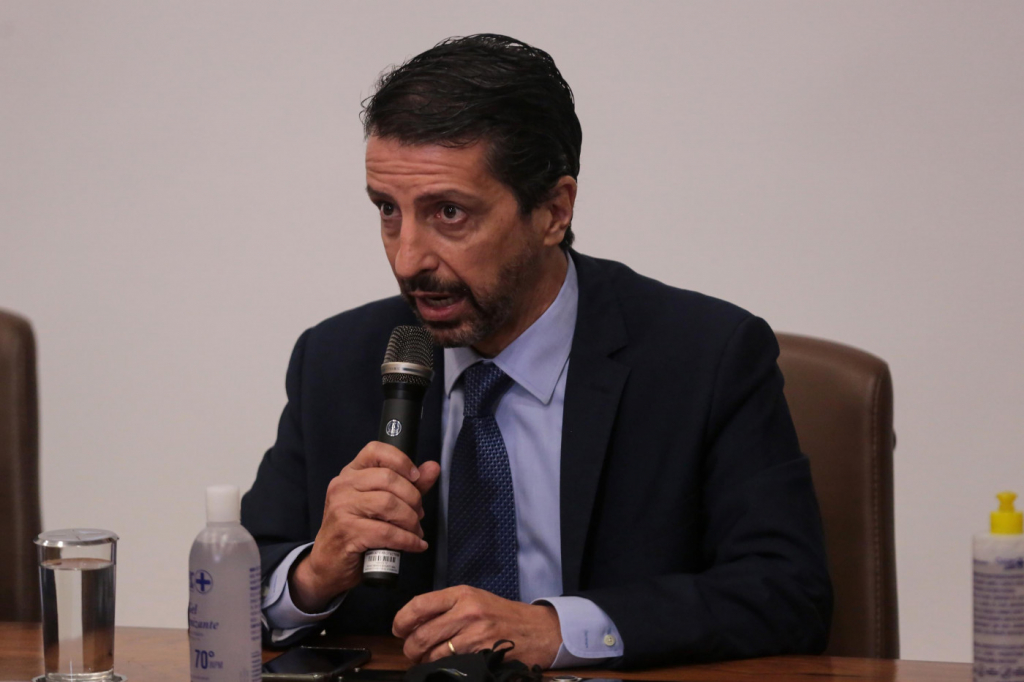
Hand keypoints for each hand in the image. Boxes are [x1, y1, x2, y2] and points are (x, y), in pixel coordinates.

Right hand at [289, 442, 440, 611]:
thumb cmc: (356, 531)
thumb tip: (433, 467)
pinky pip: (386, 532)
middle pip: (388, 478)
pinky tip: (415, 545)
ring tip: (416, 531)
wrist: (328, 565)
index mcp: (350, 473)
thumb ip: (408, 485)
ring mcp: (342, 508)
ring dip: (411, 520)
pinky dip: (407, 540)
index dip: (401, 460)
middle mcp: (342, 486)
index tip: (416, 477)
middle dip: (413, 498)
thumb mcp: (381, 504)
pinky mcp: (347, 532)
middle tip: (419, 514)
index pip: (375, 450)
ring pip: (388, 504)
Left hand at [393, 585, 561, 668]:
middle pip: (421, 634)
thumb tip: (413, 622)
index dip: (401, 621)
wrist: (538, 630)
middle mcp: (467, 611)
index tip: (398, 629)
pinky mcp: (482, 654)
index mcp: (462, 594)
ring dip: (424, 661)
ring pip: (432, 653)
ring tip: (427, 660)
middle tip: (412, 651)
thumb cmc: (504, 615)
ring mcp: (475, 634)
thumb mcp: (475, 599)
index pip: (419, 605)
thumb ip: (446, 607)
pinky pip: (450, 665)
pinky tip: (446, 665)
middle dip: (410, 648)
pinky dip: (442, 668)